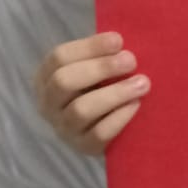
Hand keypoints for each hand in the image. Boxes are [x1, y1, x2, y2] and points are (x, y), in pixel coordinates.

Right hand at [32, 30, 148, 156]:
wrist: (101, 127)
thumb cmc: (97, 87)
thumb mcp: (91, 67)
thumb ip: (100, 54)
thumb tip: (120, 41)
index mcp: (45, 77)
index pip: (58, 57)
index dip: (89, 47)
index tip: (119, 40)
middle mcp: (48, 104)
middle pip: (64, 82)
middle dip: (100, 68)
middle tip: (131, 61)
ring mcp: (63, 128)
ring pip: (81, 110)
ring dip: (114, 93)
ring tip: (142, 83)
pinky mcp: (83, 148)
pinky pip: (99, 134)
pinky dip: (119, 117)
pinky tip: (136, 104)